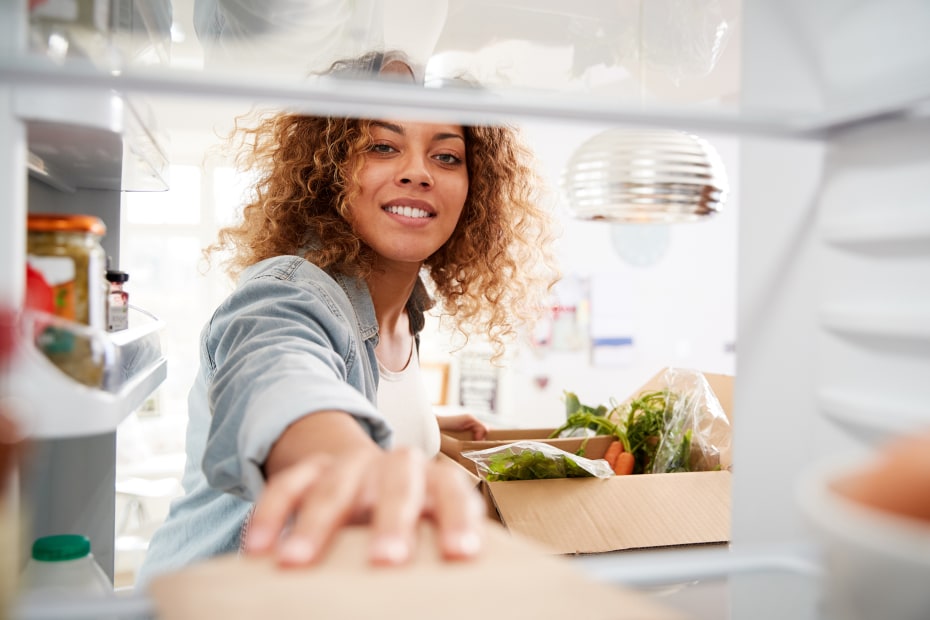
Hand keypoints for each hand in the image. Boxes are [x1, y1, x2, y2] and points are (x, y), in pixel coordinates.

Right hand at [244, 413, 484, 566]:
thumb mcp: (427, 533)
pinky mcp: (311, 470)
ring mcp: (350, 465)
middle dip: (392, 520)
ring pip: (334, 487)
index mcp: (433, 482)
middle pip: (397, 484)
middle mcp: (394, 467)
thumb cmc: (409, 524)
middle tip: (387, 560)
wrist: (368, 476)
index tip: (460, 554)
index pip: (451, 491)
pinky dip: (270, 516)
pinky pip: (286, 486)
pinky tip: (255, 551)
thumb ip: (434, 561)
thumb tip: (457, 606)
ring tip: (296, 564)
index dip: (458, 519)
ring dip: (316, 524)